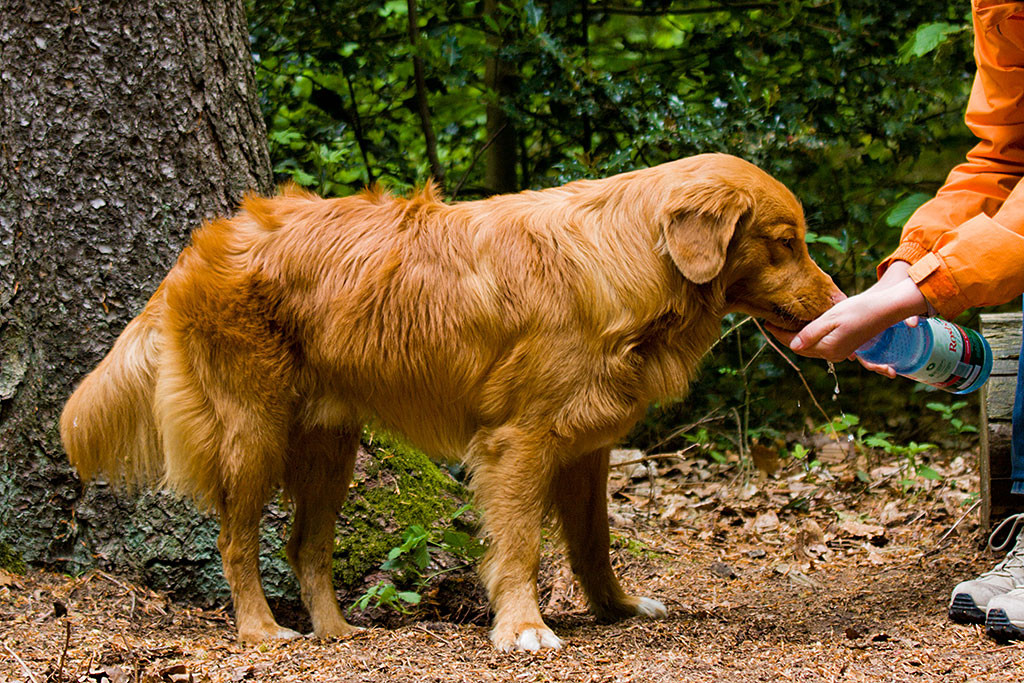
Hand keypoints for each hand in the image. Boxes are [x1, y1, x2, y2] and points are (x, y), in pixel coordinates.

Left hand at [782, 262, 929, 364]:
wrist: (886, 309)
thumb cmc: (859, 310)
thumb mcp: (831, 318)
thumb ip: (811, 332)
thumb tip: (793, 346)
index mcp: (828, 349)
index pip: (796, 344)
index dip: (779, 334)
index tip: (765, 323)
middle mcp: (833, 354)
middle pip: (801, 348)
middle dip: (784, 337)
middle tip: (769, 323)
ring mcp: (839, 351)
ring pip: (810, 347)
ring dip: (796, 337)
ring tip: (782, 325)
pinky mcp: (845, 345)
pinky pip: (820, 344)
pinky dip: (809, 336)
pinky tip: (803, 327)